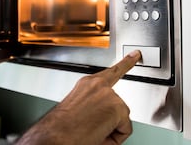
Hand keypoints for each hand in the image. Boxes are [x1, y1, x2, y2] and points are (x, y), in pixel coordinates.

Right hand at [16, 50, 141, 144]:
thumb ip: (95, 104)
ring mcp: (108, 94)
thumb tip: (106, 117)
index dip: (126, 63)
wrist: (55, 135)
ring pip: (121, 118)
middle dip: (110, 119)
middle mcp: (98, 85)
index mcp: (87, 84)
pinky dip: (114, 137)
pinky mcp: (117, 107)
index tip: (135, 54)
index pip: (111, 71)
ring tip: (90, 131)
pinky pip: (125, 129)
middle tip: (91, 126)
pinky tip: (99, 134)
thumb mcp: (78, 109)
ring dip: (110, 129)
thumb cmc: (62, 127)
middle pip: (118, 105)